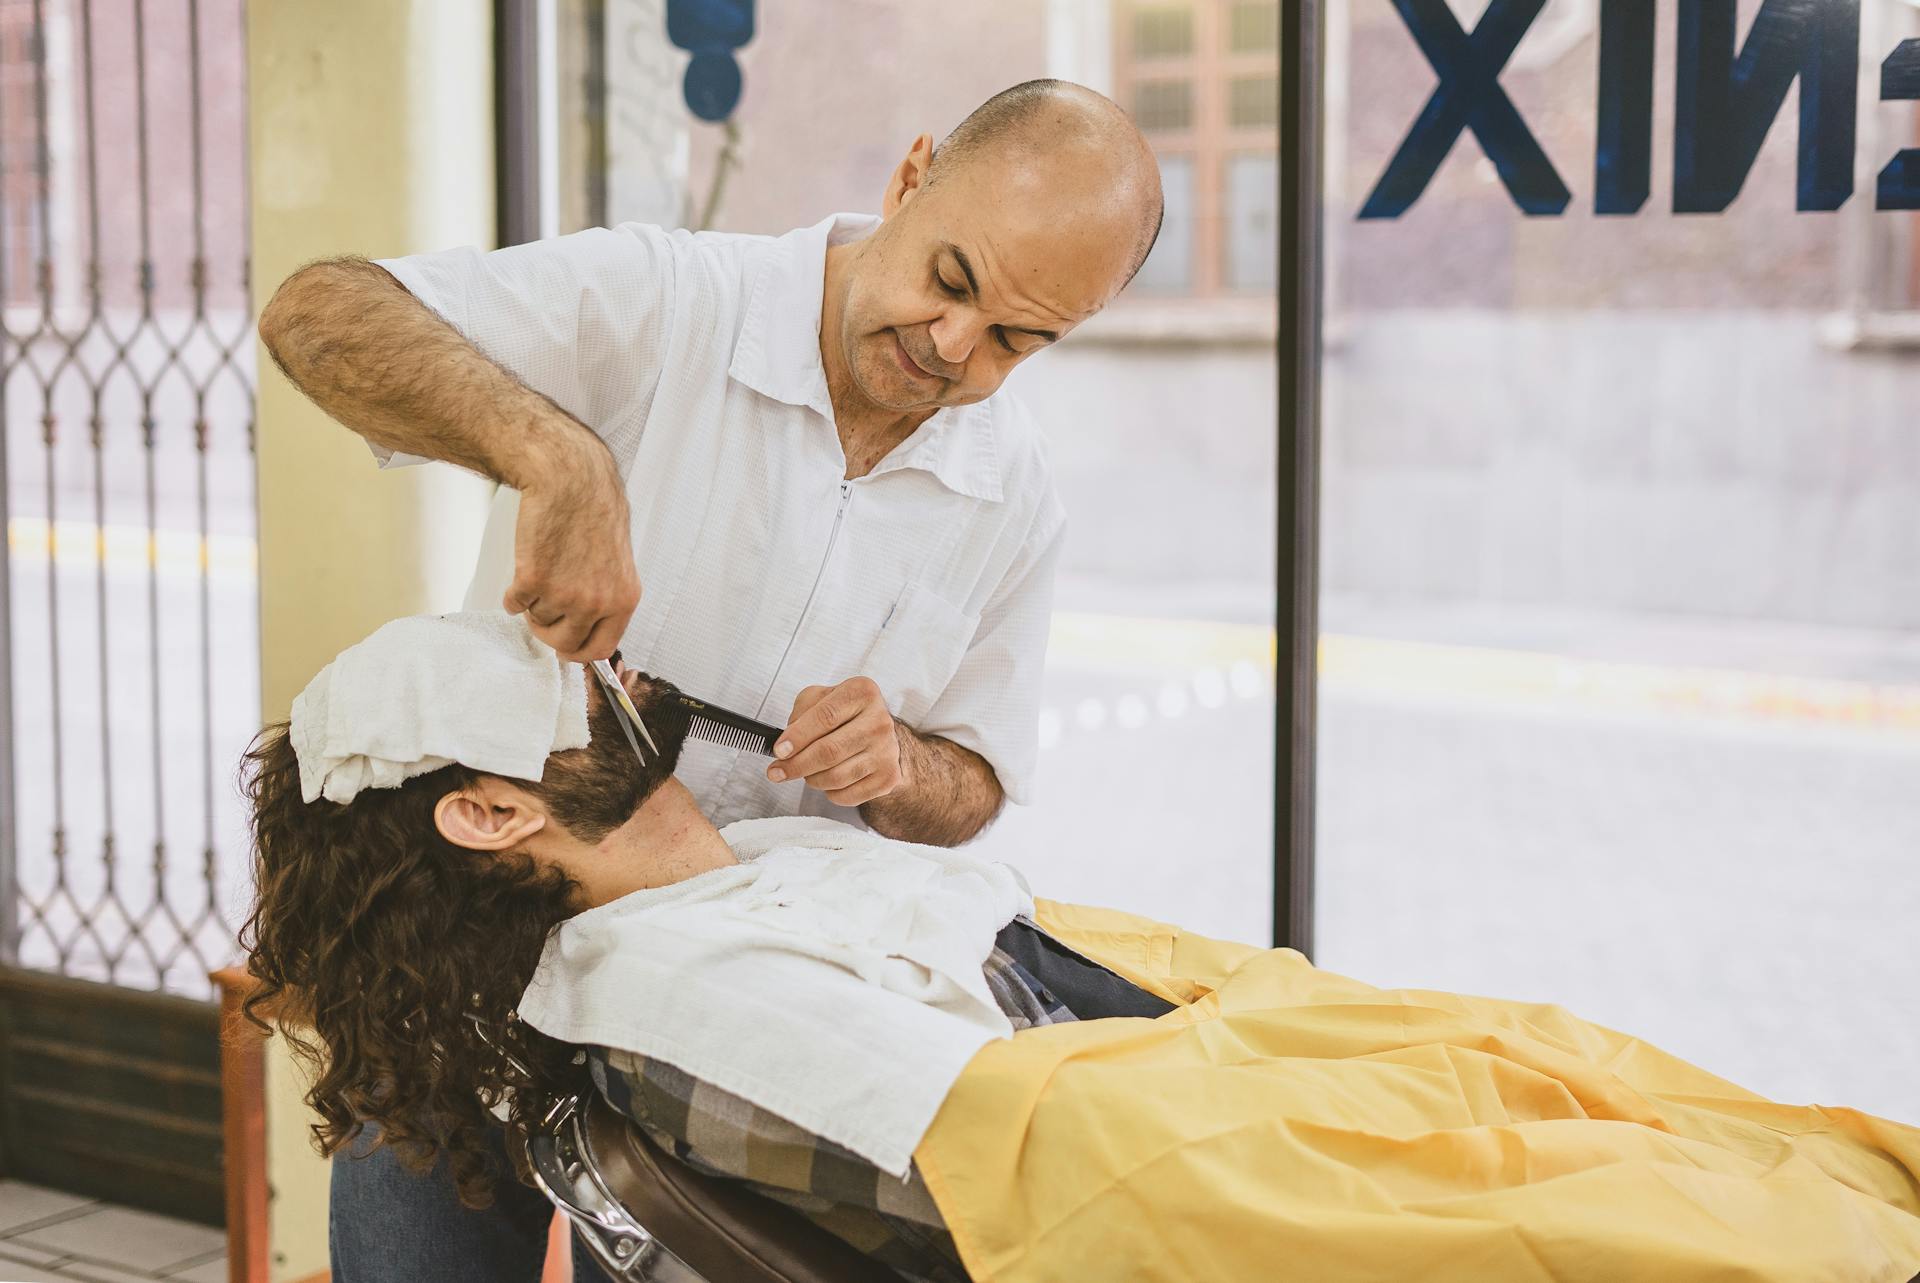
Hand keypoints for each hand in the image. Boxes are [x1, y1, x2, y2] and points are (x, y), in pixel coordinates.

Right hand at [502, 447, 639, 661]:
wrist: (570, 480)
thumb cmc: (593, 513)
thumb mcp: (617, 563)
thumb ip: (606, 599)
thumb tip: (586, 629)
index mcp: (623, 600)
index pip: (601, 649)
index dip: (579, 651)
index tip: (566, 647)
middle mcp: (597, 602)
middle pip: (566, 645)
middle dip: (549, 634)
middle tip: (543, 614)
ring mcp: (565, 594)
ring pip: (537, 622)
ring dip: (533, 604)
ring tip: (542, 572)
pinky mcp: (534, 579)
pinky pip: (514, 605)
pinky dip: (512, 594)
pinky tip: (523, 569)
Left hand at [767, 677, 905, 805]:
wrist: (878, 734)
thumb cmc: (845, 715)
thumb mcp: (821, 698)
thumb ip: (801, 713)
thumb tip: (786, 745)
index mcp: (862, 693)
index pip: (825, 716)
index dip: (797, 737)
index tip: (778, 751)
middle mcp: (880, 721)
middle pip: (829, 751)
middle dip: (796, 765)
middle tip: (777, 772)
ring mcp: (887, 751)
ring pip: (835, 777)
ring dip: (811, 779)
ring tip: (806, 771)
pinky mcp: (888, 777)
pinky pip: (846, 795)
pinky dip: (829, 792)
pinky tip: (828, 780)